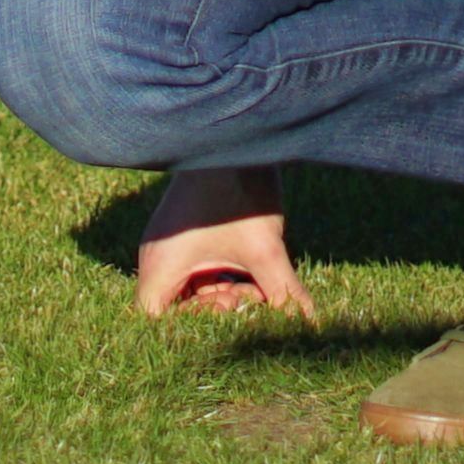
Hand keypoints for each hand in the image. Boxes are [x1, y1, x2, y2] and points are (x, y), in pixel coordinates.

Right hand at [132, 162, 317, 321]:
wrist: (236, 137)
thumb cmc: (239, 192)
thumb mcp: (265, 248)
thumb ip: (284, 292)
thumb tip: (311, 324)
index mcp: (162, 264)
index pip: (152, 318)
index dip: (186, 326)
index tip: (224, 310)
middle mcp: (158, 257)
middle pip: (173, 306)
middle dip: (212, 310)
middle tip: (246, 296)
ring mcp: (170, 245)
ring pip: (190, 289)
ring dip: (220, 293)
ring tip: (254, 286)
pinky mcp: (185, 235)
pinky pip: (197, 271)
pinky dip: (221, 277)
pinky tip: (252, 272)